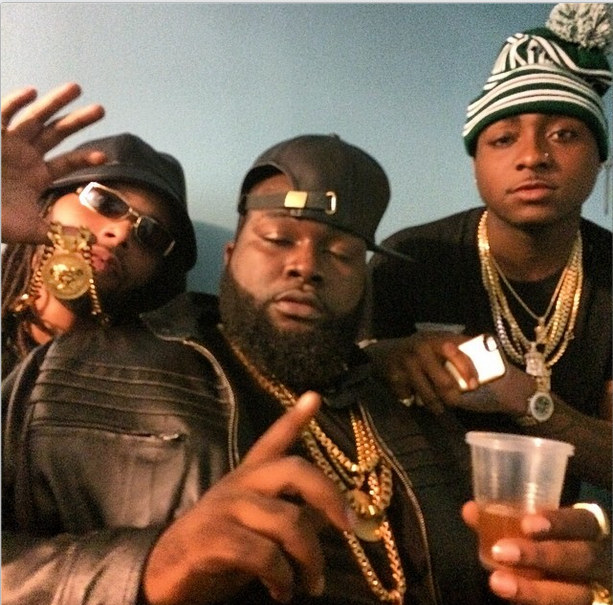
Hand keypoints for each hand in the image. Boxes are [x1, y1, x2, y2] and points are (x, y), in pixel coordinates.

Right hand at [1, 82, 105, 242]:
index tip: (103, 157)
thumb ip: (60, 233)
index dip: (84, 158)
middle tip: (101, 109)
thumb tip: (94, 242)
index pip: (66, 163)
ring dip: (54, 102)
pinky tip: (32, 93)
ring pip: (34, 118)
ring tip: (76, 88)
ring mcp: (7, 144)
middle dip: (78, 121)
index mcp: (36, 175)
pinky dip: (14, 103)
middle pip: (56, 133)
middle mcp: (24, 156)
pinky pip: (2, 115)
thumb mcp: (31, 230)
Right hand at [143, 391, 352, 604]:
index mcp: (249, 477)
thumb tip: (330, 515)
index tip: (314, 397)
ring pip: (288, 521)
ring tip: (311, 585)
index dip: (294, 420)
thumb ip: (290, 516)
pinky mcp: (213, 539)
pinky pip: (264, 554)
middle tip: (349, 525)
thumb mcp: (256, 527)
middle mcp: (240, 484)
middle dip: (329, 495)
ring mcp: (226, 509)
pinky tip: (281, 591)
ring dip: (310, 560)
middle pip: (295, 471)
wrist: (162, 574)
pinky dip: (282, 577)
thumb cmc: (217, 547)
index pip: (273, 440)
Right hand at [366, 332, 478, 413]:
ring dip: (436, 405)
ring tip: (440, 408)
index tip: (474, 386)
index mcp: (436, 339)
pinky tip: (416, 398)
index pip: (457, 353)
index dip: (467, 370)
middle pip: (444, 383)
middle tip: (455, 402)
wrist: (386, 352)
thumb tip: (489, 351)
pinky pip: (410, 398)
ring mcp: (406, 364)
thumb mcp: (439, 341)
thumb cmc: (421, 348)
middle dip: (453, 397)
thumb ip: (458, 346)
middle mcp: (420, 350)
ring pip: (429, 396)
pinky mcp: (394, 378)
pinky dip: (414, 401)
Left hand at [463, 501, 611, 603]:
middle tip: (501, 552)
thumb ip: (503, 518)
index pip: (581, 521)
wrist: (575, 578)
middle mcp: (599, 561)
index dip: (558, 522)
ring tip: (497, 583)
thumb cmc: (550, 542)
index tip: (526, 524)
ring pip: (576, 595)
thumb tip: (470, 510)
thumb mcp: (534, 527)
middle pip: (580, 558)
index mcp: (589, 531)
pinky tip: (512, 603)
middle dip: (541, 556)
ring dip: (534, 590)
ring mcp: (596, 591)